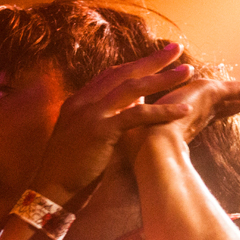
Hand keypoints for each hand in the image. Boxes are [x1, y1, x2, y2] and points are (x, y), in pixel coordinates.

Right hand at [31, 44, 193, 205]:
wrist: (51, 190)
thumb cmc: (71, 170)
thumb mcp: (85, 136)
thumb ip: (103, 118)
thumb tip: (131, 105)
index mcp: (79, 101)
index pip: (111, 74)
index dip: (135, 64)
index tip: (156, 58)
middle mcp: (84, 101)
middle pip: (124, 72)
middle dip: (152, 60)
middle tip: (176, 49)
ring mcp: (91, 113)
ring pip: (133, 88)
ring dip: (162, 78)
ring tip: (187, 72)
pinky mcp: (101, 130)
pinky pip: (137, 115)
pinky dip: (162, 112)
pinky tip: (182, 110)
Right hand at [119, 76, 239, 159]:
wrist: (149, 147)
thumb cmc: (155, 155)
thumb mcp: (173, 156)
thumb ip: (179, 162)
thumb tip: (178, 177)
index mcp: (196, 115)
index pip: (228, 108)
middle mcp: (203, 104)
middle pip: (239, 100)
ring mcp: (205, 96)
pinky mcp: (208, 91)